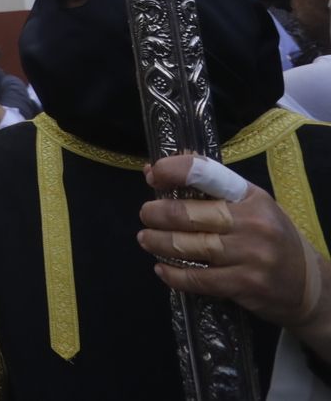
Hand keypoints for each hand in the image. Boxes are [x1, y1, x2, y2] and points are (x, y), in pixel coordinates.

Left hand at [139, 155, 330, 338]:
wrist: (309, 285)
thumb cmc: (270, 236)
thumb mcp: (250, 205)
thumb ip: (209, 188)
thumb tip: (155, 169)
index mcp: (250, 196)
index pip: (206, 172)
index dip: (173, 170)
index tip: (152, 175)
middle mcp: (252, 222)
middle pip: (187, 214)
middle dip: (156, 213)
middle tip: (145, 214)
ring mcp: (250, 255)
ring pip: (187, 246)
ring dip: (157, 242)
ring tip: (145, 239)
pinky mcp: (245, 284)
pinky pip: (197, 279)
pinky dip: (173, 274)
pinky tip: (162, 269)